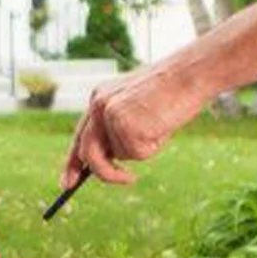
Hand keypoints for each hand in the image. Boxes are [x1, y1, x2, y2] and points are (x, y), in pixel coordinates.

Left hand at [62, 62, 210, 188]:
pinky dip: (154, 146)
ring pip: (121, 156)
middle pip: (90, 154)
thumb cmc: (171, 90)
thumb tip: (112, 159)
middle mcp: (99, 105)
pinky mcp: (126, 125)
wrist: (189, 72)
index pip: (81, 136)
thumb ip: (119, 130)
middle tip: (129, 179)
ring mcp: (111, 115)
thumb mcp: (137, 108)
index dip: (72, 163)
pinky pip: (138, 154)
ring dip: (142, 150)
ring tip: (159, 124)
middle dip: (107, 173)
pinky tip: (162, 124)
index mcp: (100, 97)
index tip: (67, 185)